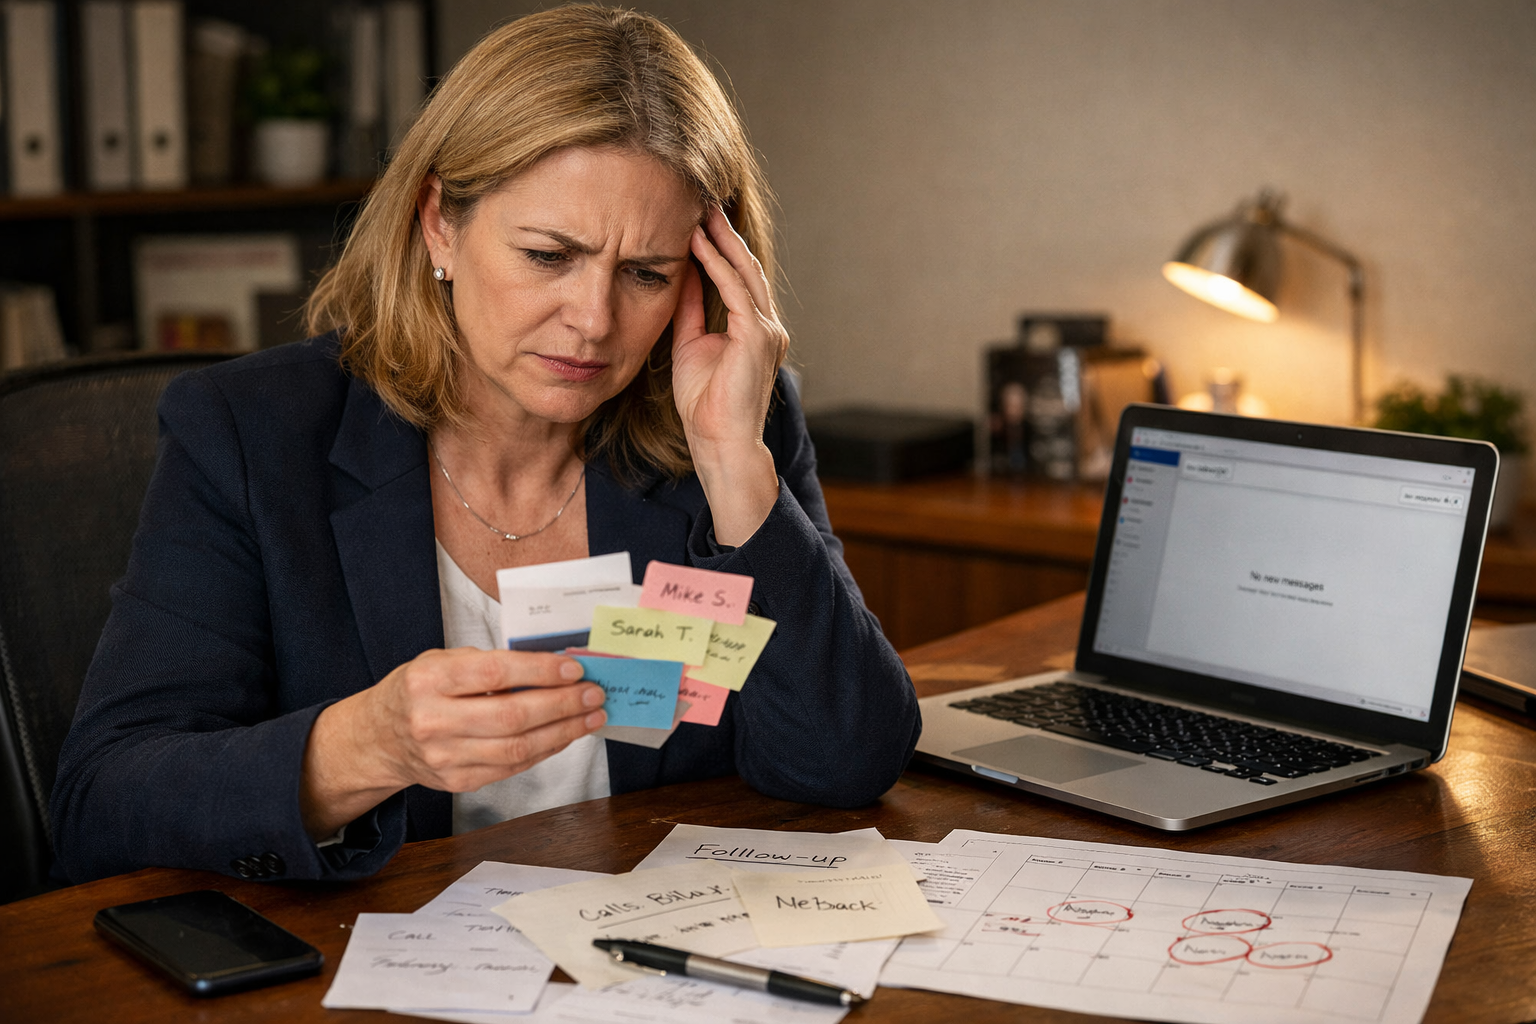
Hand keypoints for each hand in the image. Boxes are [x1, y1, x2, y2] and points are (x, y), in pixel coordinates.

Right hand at [300, 649, 605, 839]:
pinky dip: (545, 750)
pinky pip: (512, 767)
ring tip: (591, 716)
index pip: (493, 673)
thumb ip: (488, 662)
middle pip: (511, 716)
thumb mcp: (441, 661)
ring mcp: (444, 757)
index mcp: (428, 680)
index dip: (539, 671)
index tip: (574, 668)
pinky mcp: (458, 782)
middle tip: (594, 693)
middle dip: (561, 704)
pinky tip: (565, 735)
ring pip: (516, 748)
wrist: (380, 738)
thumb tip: (551, 666)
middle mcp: (433, 721)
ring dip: (563, 732)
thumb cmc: (419, 690)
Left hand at [671, 207, 786, 544]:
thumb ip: (689, 310)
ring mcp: (766, 330)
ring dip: (720, 239)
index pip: (738, 278)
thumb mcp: (689, 345)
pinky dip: (715, 263)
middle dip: (724, 232)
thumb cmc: (704, 405)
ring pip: (743, 272)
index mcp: (754, 330)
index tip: (698, 219)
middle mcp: (767, 326)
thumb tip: (679, 272)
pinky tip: (697, 242)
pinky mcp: (757, 337)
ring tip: (700, 209)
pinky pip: (734, 290)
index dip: (719, 247)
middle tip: (704, 198)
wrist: (719, 442)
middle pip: (745, 266)